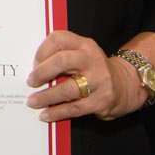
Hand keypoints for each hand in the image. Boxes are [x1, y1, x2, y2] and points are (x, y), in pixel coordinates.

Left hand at [25, 30, 144, 121]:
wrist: (125, 84)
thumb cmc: (93, 68)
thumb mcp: (80, 54)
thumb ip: (60, 56)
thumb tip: (32, 71)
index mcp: (83, 44)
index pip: (58, 39)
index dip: (41, 51)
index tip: (33, 64)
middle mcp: (91, 59)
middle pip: (62, 61)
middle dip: (42, 72)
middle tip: (30, 82)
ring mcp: (98, 80)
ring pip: (68, 89)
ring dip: (46, 97)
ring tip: (32, 101)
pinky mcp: (102, 100)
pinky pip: (75, 108)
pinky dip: (57, 112)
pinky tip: (46, 114)